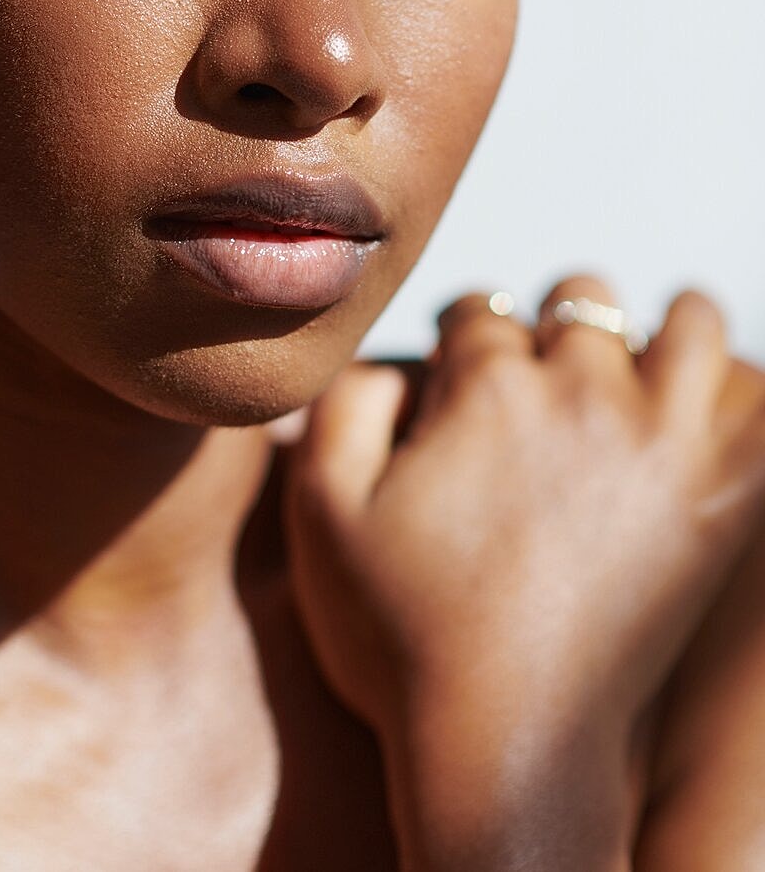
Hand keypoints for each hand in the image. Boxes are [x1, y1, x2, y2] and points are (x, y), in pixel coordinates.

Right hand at [285, 277, 764, 870]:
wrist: (508, 745)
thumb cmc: (404, 636)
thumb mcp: (321, 514)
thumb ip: (340, 409)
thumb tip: (393, 368)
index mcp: (486, 387)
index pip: (481, 310)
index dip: (463, 338)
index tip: (460, 376)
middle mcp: (584, 392)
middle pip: (584, 298)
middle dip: (556, 327)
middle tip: (542, 383)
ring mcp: (667, 440)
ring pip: (690, 321)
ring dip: (659, 334)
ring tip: (636, 375)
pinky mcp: (725, 497)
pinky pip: (757, 397)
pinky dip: (733, 394)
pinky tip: (695, 423)